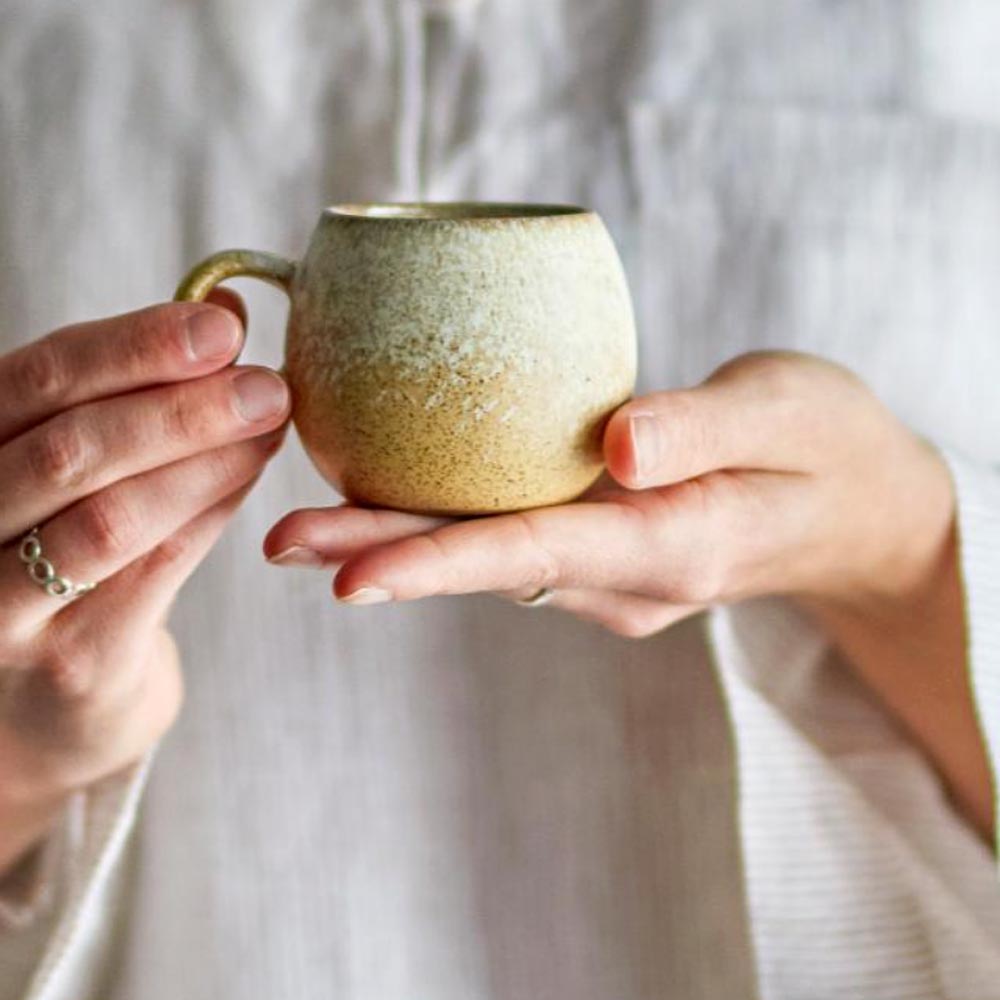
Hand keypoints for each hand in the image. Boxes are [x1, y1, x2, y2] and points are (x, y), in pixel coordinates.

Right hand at [0, 294, 289, 874]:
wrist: (48, 695)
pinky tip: (248, 477)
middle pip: (67, 449)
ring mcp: (1, 607)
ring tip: (271, 425)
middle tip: (266, 385)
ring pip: (110, 518)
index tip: (220, 327)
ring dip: (204, 463)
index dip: (132, 346)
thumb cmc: (61, 551)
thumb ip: (130, 397)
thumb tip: (222, 314)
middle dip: (180, 408)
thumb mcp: (74, 465)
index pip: (36, 379)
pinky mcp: (70, 662)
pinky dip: (210, 513)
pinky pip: (154, 573)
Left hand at [266, 352, 990, 834]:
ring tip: (300, 523)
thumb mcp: (786, 413)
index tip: (347, 577)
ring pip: (491, 559)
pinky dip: (447, 522)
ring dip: (399, 542)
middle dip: (382, 556)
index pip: (537, 554)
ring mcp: (612, 575)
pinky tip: (390, 497)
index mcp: (672, 548)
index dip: (438, 564)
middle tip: (277, 541)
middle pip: (489, 565)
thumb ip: (704, 427)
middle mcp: (628, 577)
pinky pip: (513, 539)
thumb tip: (616, 446)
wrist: (854, 506)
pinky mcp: (603, 553)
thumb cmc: (826, 446)